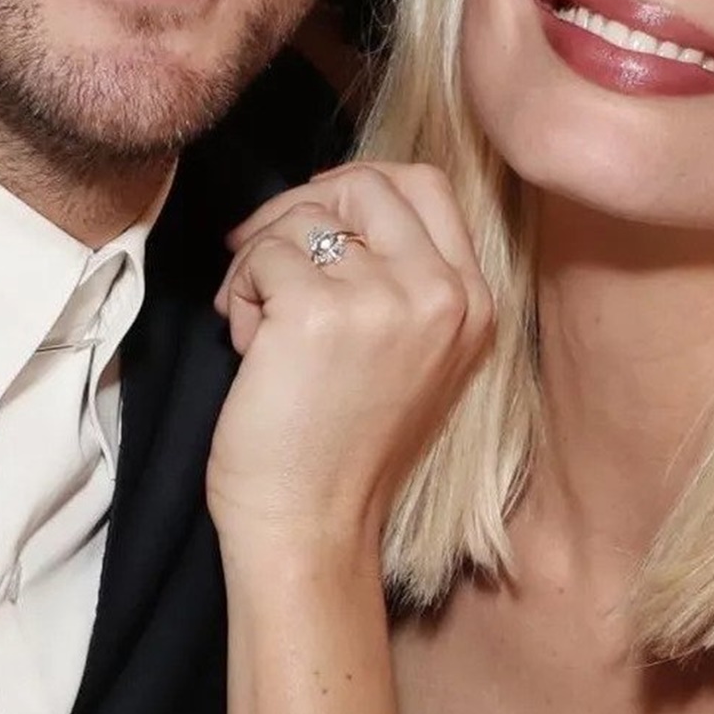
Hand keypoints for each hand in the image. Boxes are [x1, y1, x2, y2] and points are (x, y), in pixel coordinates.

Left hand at [206, 163, 493, 554]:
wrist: (312, 529)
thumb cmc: (342, 450)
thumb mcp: (412, 357)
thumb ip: (401, 280)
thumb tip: (333, 203)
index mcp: (474, 304)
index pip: (425, 184)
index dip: (357, 188)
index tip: (312, 221)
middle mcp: (443, 294)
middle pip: (365, 183)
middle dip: (298, 209)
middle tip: (260, 257)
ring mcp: (385, 299)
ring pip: (304, 217)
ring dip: (260, 261)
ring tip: (258, 327)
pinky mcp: (318, 310)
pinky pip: (260, 255)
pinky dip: (239, 293)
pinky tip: (248, 349)